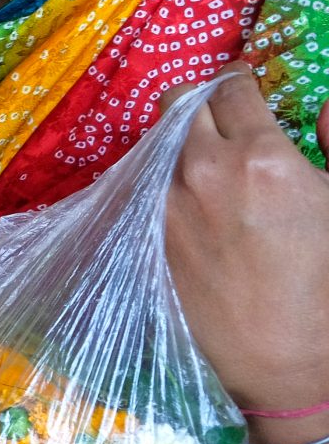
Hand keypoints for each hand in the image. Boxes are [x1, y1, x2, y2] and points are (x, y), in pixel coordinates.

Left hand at [165, 68, 328, 412]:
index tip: (240, 90)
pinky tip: (175, 199)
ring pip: (150, 144)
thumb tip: (326, 107)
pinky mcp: (139, 238)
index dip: (238, 85)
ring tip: (196, 163)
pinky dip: (151, 182)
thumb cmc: (325, 284)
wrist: (285, 358)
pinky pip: (133, 189)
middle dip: (197, 104)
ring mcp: (162, 207)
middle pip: (177, 104)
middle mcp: (201, 173)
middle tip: (214, 120)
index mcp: (261, 157)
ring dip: (171, 143)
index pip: (231, 89)